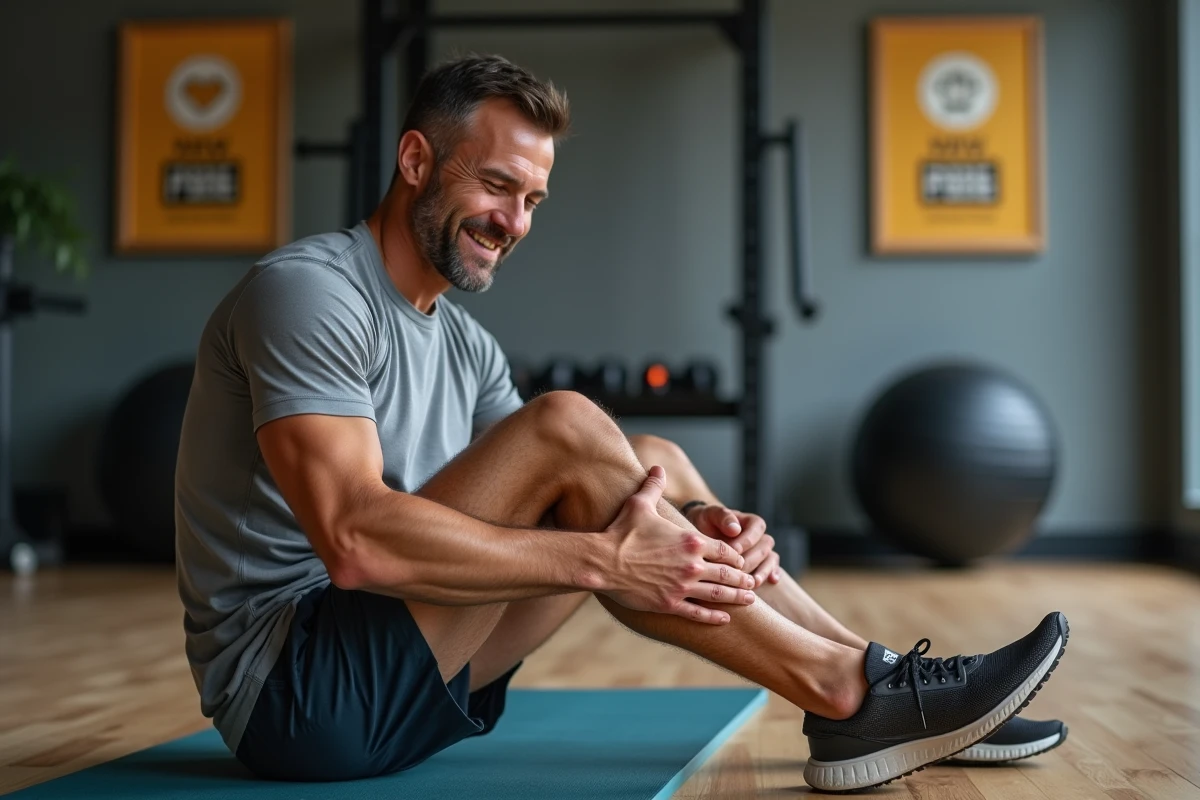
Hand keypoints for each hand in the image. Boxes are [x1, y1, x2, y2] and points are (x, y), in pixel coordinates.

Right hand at [602, 466, 757, 624]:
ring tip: (749, 600)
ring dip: (736, 597)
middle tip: (753, 582)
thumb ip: (653, 486)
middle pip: (727, 573)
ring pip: (718, 594)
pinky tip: (725, 619)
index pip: (724, 550)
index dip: (735, 556)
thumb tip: (657, 468)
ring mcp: (682, 587)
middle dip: (743, 578)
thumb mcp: (639, 504)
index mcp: (690, 541)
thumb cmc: (621, 532)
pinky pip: (698, 613)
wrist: (602, 562)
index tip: (741, 560)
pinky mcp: (670, 604)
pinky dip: (714, 617)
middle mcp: (692, 565)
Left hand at [687, 504, 781, 586]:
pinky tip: (771, 581)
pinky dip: (773, 573)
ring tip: (753, 582)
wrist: (701, 539)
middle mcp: (759, 536)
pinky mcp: (763, 564)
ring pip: (770, 559)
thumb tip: (735, 529)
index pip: (757, 527)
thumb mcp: (710, 515)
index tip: (734, 550)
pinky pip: (773, 568)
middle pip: (764, 546)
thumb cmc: (706, 523)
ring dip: (763, 571)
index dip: (747, 539)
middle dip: (751, 560)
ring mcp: (762, 551)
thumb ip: (723, 518)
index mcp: (750, 521)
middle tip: (738, 571)